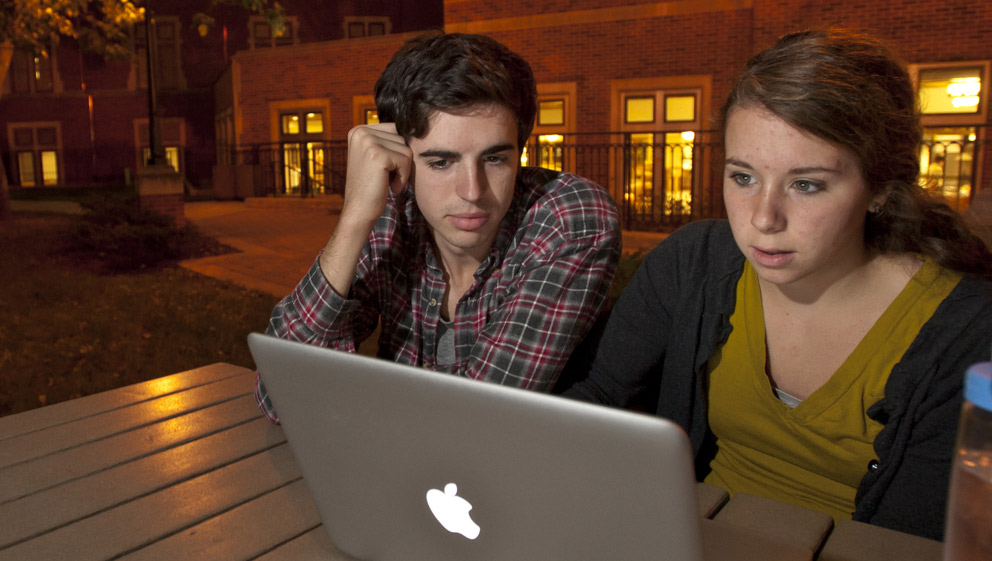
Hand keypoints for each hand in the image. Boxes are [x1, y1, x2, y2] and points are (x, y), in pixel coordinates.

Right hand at [318, 123, 411, 295]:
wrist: (358, 211)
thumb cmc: (371, 187)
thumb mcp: (374, 157)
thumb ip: (387, 141)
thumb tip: (416, 129)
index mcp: (359, 130)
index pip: (395, 129)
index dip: (397, 152)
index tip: (383, 169)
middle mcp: (361, 132)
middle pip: (402, 138)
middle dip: (400, 161)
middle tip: (384, 178)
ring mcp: (368, 142)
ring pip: (406, 150)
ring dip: (402, 170)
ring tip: (386, 182)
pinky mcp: (378, 155)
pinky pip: (406, 161)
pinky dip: (403, 178)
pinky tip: (389, 187)